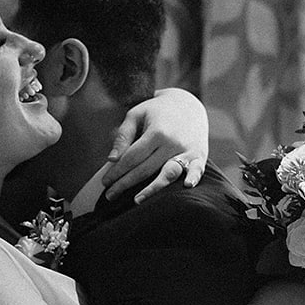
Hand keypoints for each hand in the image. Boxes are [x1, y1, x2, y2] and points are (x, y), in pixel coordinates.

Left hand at [102, 87, 208, 201]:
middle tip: (109, 195)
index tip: (105, 182)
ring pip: (168, 174)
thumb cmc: (156, 111)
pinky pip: (197, 170)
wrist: (188, 104)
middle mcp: (172, 142)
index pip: (132, 157)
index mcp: (156, 132)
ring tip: (136, 200)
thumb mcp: (136, 114)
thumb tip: (112, 159)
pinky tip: (186, 186)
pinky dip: (193, 178)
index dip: (117, 171)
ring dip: (152, 189)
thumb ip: (123, 136)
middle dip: (125, 183)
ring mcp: (187, 150)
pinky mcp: (199, 156)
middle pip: (145, 169)